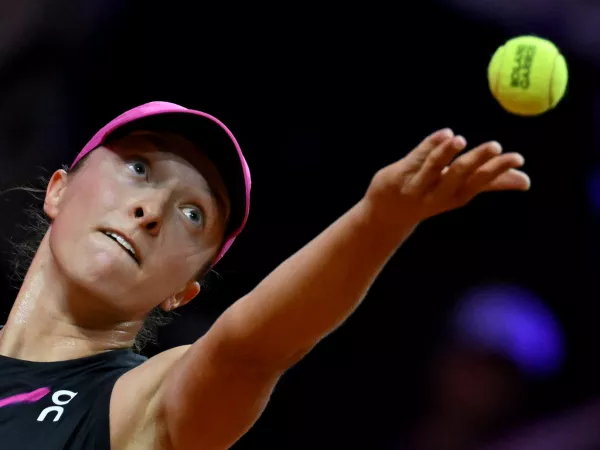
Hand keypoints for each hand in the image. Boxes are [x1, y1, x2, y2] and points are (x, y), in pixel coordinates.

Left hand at [365, 128, 529, 225]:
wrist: (387, 212)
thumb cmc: (430, 196)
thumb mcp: (459, 191)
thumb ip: (490, 182)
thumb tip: (525, 181)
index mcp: (456, 196)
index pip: (479, 183)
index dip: (497, 171)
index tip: (517, 158)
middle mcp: (438, 194)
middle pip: (458, 176)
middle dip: (476, 161)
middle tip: (495, 146)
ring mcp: (417, 185)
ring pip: (432, 168)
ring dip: (445, 154)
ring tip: (460, 139)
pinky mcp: (399, 174)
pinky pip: (415, 157)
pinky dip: (430, 145)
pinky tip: (445, 133)